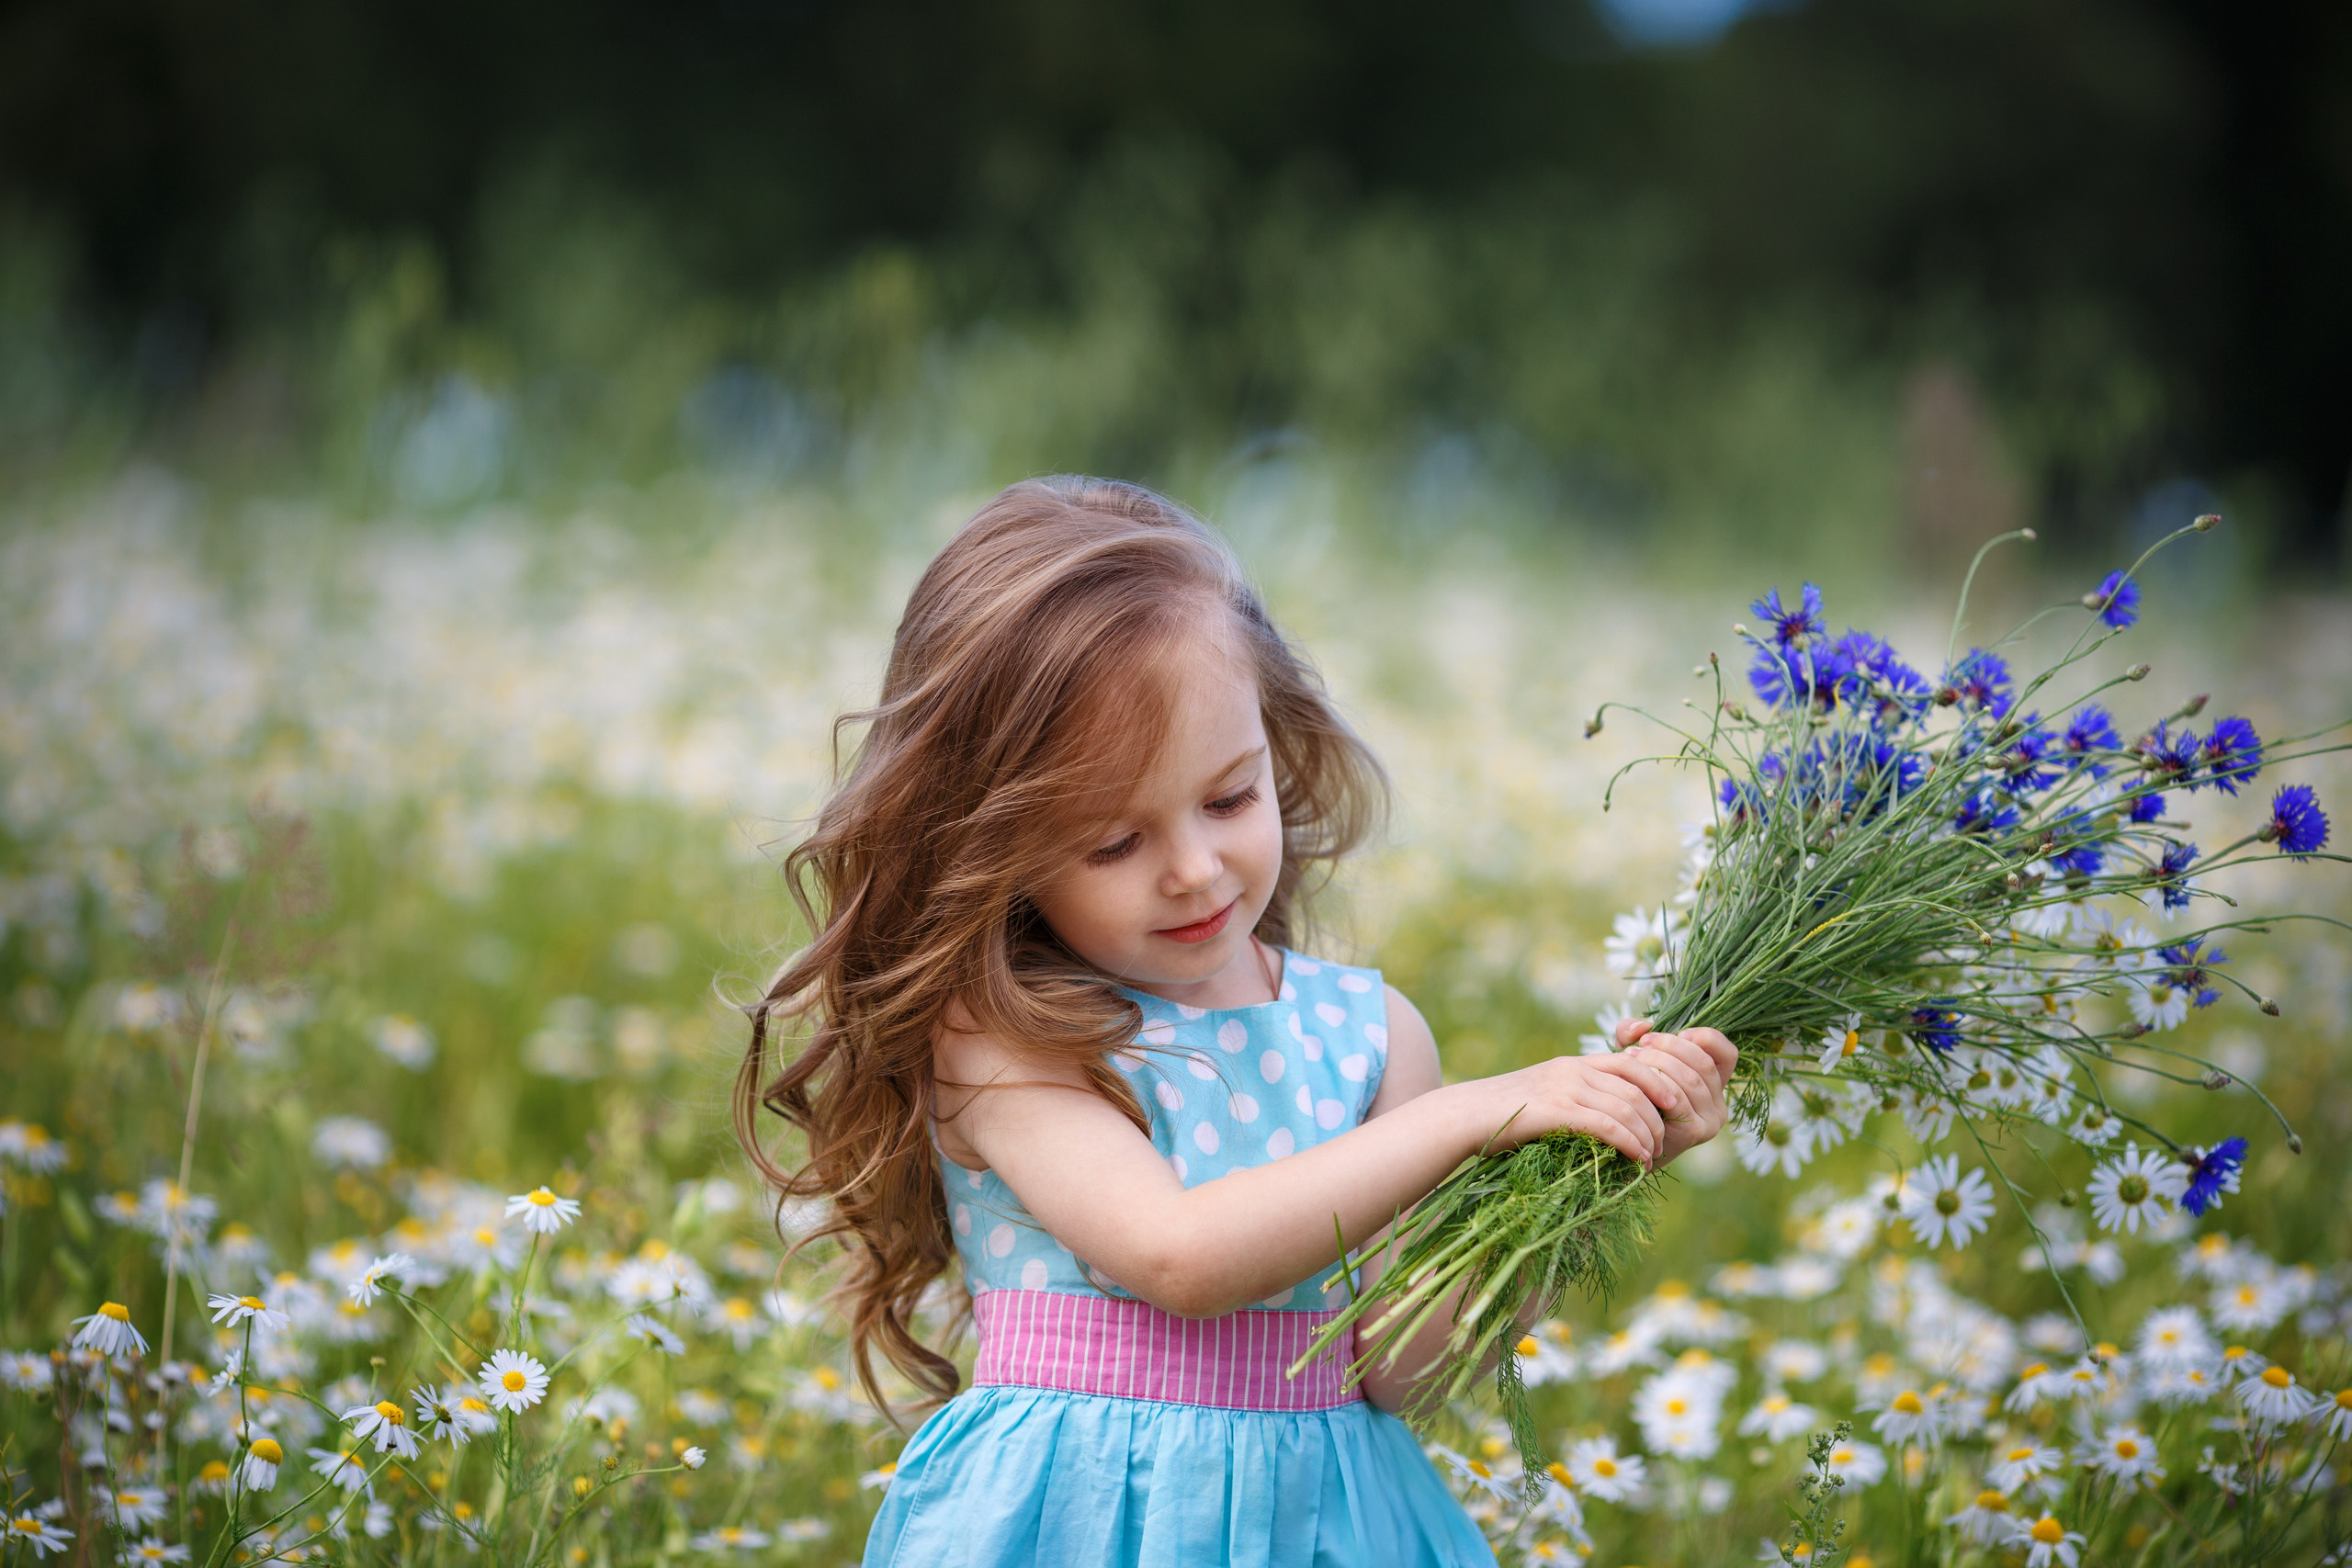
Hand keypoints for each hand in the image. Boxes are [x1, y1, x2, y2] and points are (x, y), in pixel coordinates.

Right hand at [1469, 1053, 1671, 1166]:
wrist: (1466, 1116)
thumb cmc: (1504, 1113)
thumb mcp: (1545, 1095)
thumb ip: (1576, 1098)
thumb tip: (1608, 1120)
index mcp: (1574, 1063)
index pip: (1631, 1063)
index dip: (1659, 1082)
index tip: (1673, 1105)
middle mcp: (1573, 1069)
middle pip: (1637, 1087)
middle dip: (1659, 1117)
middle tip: (1664, 1142)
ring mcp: (1565, 1088)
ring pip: (1627, 1107)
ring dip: (1647, 1135)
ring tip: (1651, 1156)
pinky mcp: (1556, 1111)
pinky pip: (1608, 1125)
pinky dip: (1630, 1143)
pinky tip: (1637, 1158)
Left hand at [1594, 1017, 1737, 1164]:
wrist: (1625, 1143)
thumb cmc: (1632, 1097)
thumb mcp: (1634, 1061)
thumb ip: (1634, 1036)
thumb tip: (1642, 1025)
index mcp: (1714, 1084)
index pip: (1727, 1053)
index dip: (1706, 1038)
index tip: (1679, 1033)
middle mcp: (1719, 1103)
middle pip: (1703, 1063)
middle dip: (1669, 1047)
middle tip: (1639, 1046)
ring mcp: (1711, 1120)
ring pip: (1691, 1079)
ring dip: (1658, 1063)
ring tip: (1630, 1059)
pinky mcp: (1695, 1133)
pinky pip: (1678, 1100)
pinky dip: (1656, 1085)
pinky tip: (1635, 1082)